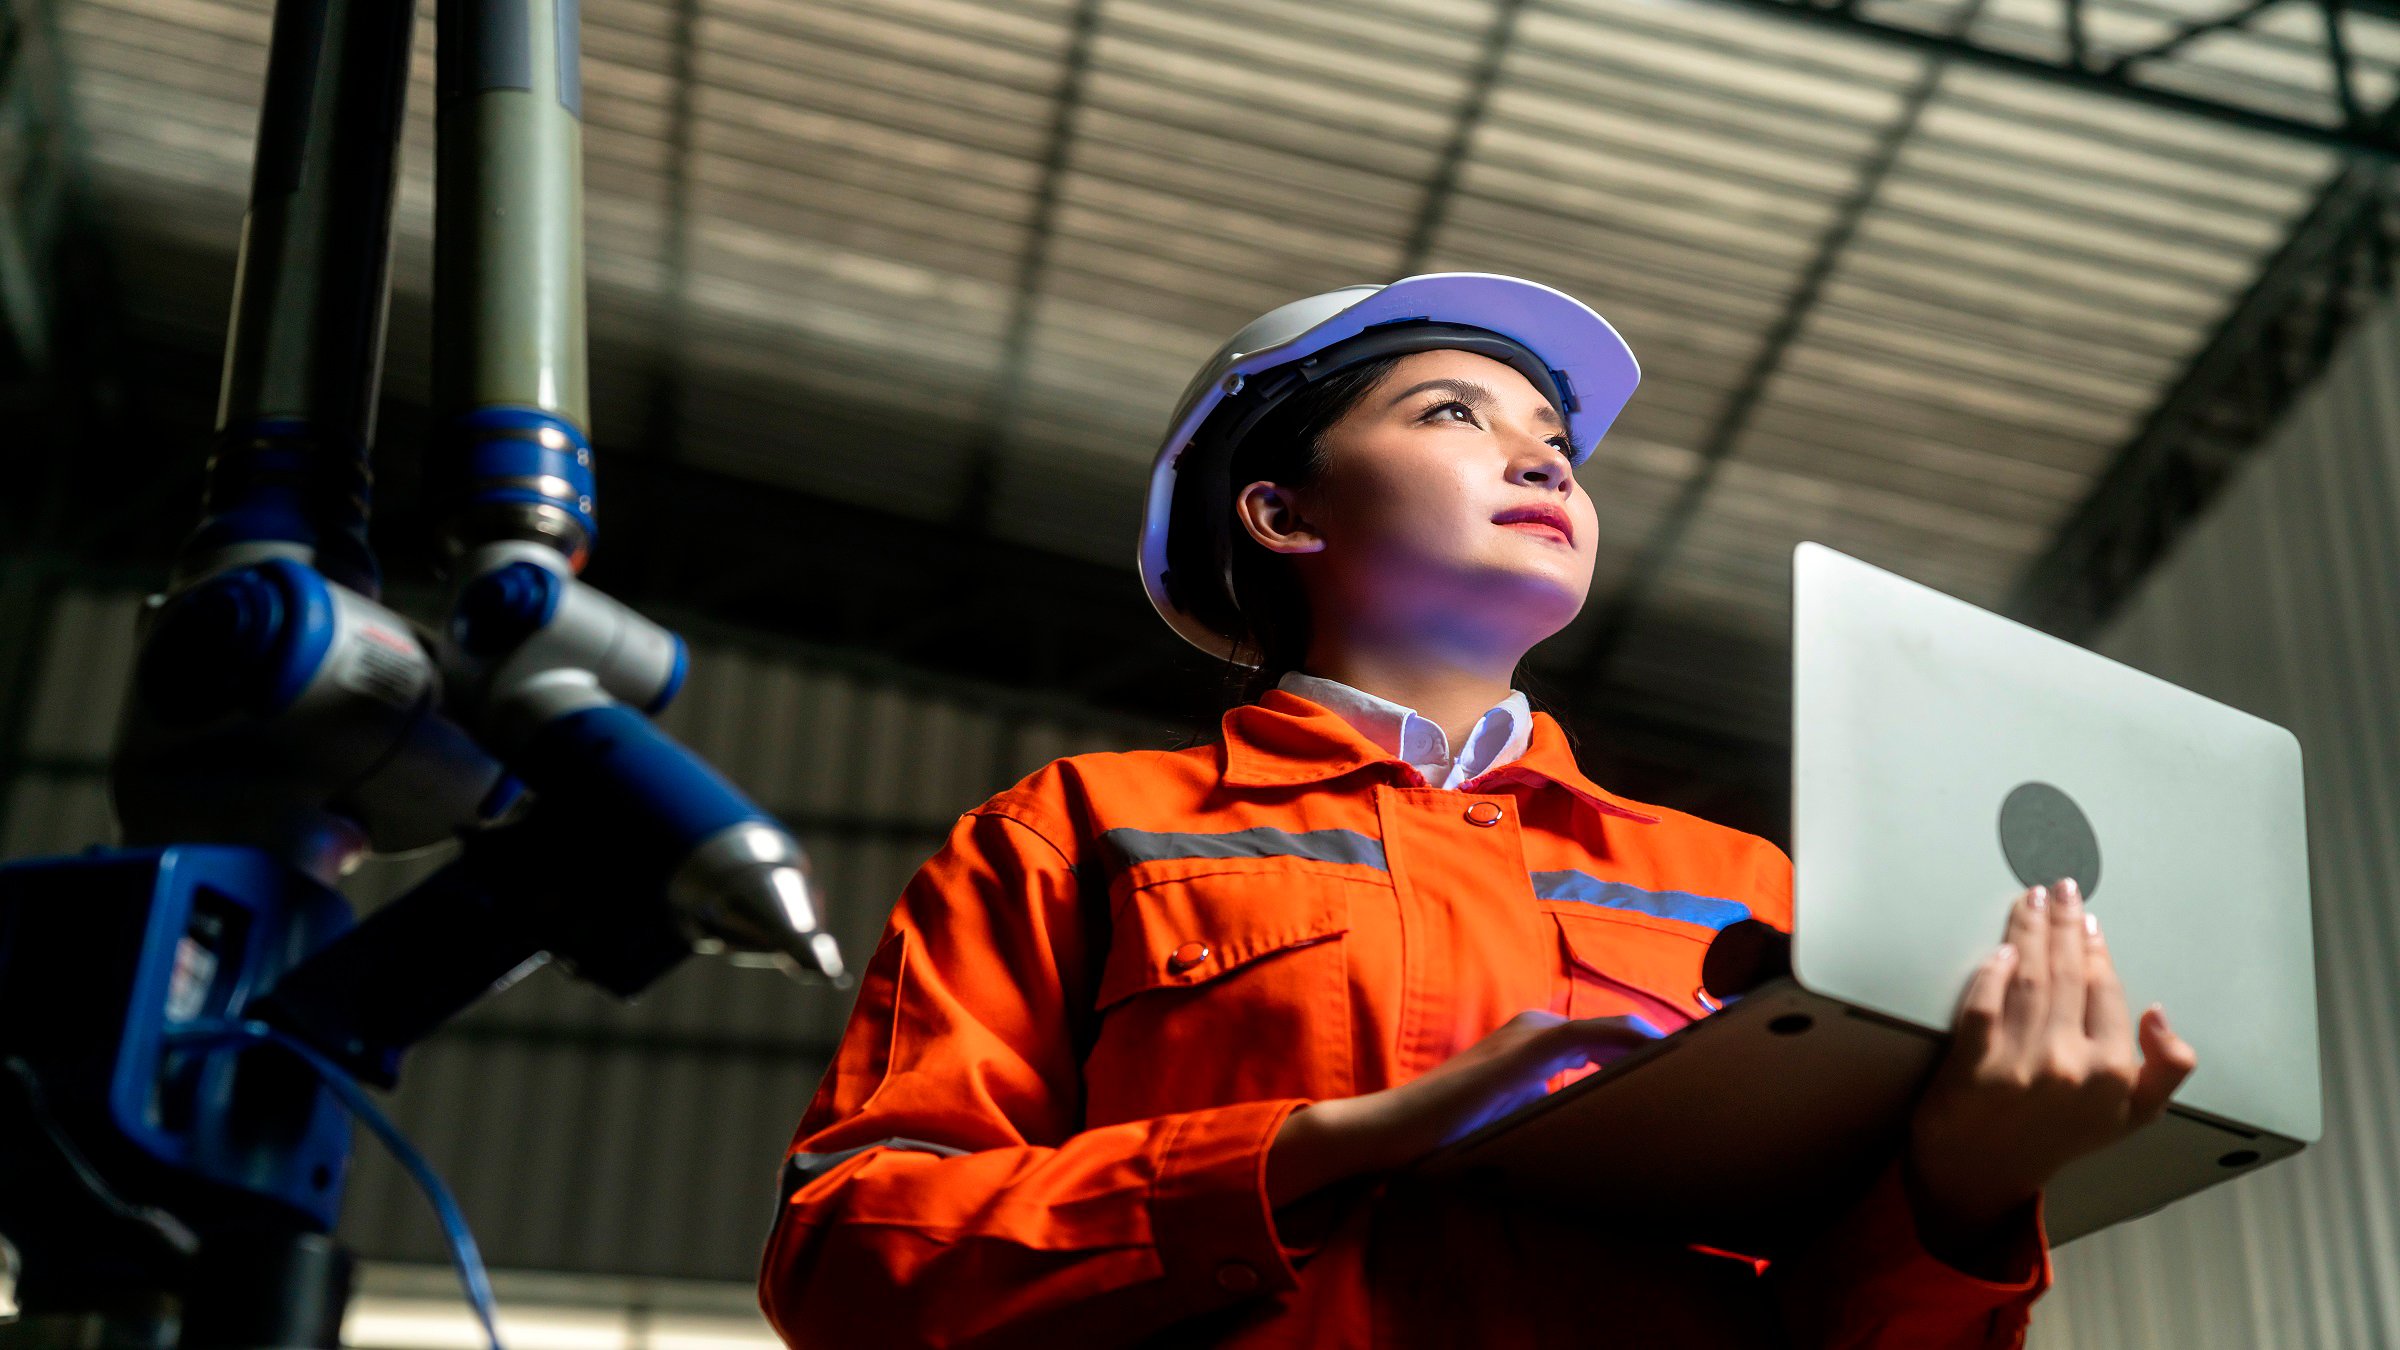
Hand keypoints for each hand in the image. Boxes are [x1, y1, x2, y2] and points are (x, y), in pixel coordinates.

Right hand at [1266, 1010, 1662, 1207]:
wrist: (1392, 1133)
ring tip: (1701, 1064)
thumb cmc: (1449, 1137)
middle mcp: (1536, 1028)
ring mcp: (1530, 1036)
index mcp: (1537, 1044)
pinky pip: (1591, 1037)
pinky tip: (1661, 1052)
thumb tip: (1609, 1136)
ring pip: (1611, 1032)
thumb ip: (1554, 1113)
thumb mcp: (1515, 1122)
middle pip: (1617, 1034)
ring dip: (1656, 1045)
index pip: (1609, 1042)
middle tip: (1715, 1070)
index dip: (1655, 1054)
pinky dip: (1629, 1040)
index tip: (1698, 1072)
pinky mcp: (1525, 1051)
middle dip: (1665, 1050)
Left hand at [1905, 878, 2198, 1251]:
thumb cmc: (2057, 1136)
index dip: (2095, 948)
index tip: (2087, 918)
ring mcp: (2019, 1068)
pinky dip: (1990, 974)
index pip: (2104, 990)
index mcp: (2112, 1075)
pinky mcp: (1971, 1069)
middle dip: (2063, 923)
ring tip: (2029, 899)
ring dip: (2028, 931)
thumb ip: (2166, 1070)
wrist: (1984, 1176)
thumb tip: (2158, 1014)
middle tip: (2060, 887)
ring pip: (2028, 980)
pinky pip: (1982, 1006)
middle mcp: (2069, 1068)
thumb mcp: (2132, 1116)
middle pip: (2065, 975)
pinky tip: (1998, 949)